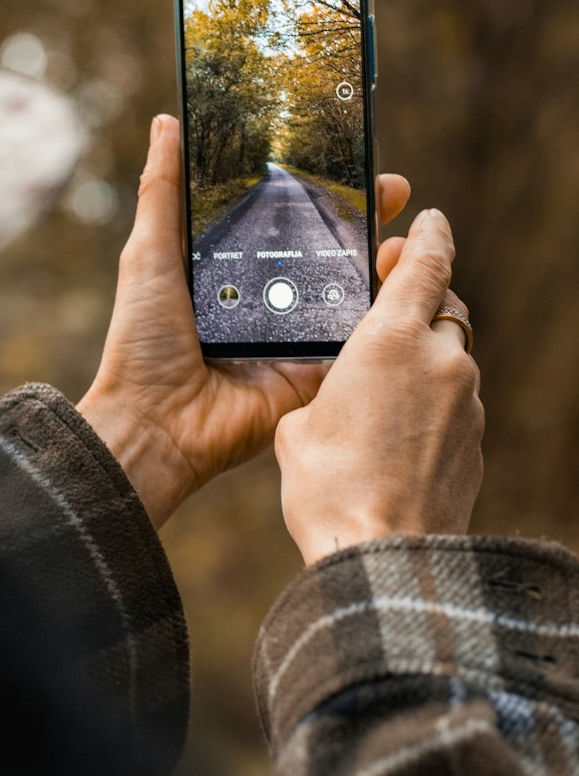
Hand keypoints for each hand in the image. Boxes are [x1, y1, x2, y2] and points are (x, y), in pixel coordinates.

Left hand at [78, 114, 410, 528]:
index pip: (286, 219)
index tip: (351, 159)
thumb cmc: (143, 342)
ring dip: (383, 263)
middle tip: (395, 188)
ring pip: (351, 293)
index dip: (320, 190)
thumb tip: (167, 122)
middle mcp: (269, 300)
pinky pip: (357, 344)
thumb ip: (163, 191)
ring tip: (407, 233)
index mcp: (233, 271)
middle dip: (365, 218)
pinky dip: (382, 319)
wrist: (155, 424)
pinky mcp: (315, 374)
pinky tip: (407, 285)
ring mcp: (295, 338)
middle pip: (328, 250)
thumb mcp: (149, 254)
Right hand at [275, 206, 483, 566]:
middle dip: (417, 306)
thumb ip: (324, 388)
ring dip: (421, 365)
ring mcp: (466, 403)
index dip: (427, 235)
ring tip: (375, 397)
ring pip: (449, 362)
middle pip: (442, 310)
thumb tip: (338, 396)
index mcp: (391, 339)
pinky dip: (429, 408)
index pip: (425, 262)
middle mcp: (440, 361)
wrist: (382, 555)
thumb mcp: (300, 425)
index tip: (428, 219)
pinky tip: (393, 440)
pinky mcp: (475, 443)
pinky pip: (453, 406)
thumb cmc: (329, 488)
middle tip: (384, 312)